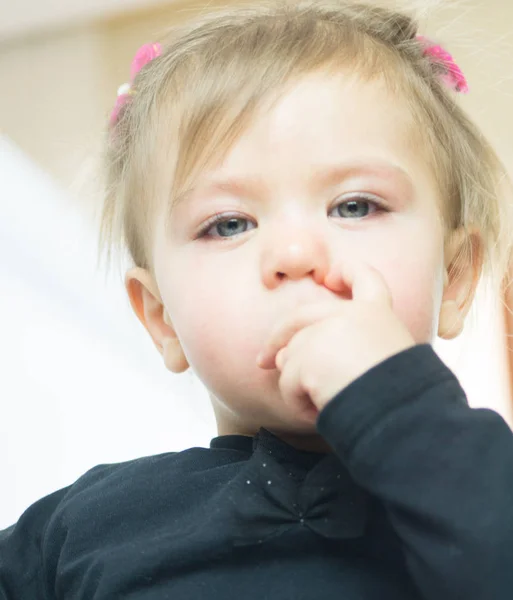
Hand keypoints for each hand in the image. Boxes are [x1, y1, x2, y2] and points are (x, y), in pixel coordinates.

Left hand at [257, 261, 416, 421]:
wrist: (402, 415)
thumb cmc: (398, 399)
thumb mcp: (385, 362)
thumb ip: (342, 349)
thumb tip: (284, 357)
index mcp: (378, 314)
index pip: (365, 278)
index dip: (348, 273)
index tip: (331, 277)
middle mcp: (351, 314)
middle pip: (300, 318)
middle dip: (277, 338)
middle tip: (264, 360)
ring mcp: (327, 331)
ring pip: (291, 357)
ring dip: (298, 385)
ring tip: (323, 403)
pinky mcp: (310, 356)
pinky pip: (288, 383)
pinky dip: (298, 403)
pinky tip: (319, 411)